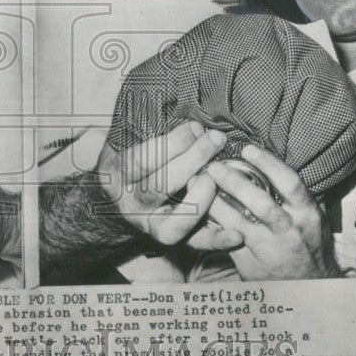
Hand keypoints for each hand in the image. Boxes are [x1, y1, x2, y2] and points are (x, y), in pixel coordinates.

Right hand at [97, 122, 240, 249]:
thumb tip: (181, 111)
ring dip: (201, 199)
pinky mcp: (172, 241)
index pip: (143, 161)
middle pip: (160, 186)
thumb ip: (145, 127)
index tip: (195, 126)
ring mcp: (152, 226)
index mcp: (119, 176)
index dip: (172, 143)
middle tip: (215, 140)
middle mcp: (133, 205)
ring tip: (217, 177)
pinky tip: (236, 233)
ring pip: (176, 221)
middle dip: (192, 160)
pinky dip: (216, 240)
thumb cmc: (132, 164)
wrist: (119, 204)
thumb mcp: (125, 142)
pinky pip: (195, 244)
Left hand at [203, 145, 341, 279]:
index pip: (290, 183)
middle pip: (260, 203)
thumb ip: (293, 195)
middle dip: (234, 182)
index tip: (248, 149)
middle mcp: (289, 231)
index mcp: (307, 214)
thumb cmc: (308, 243)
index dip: (268, 163)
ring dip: (214, 202)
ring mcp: (269, 250)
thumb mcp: (310, 217)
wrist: (308, 285)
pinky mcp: (250, 264)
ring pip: (237, 223)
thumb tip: (267, 162)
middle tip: (213, 166)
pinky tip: (199, 210)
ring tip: (197, 184)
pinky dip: (211, 224)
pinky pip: (226, 240)